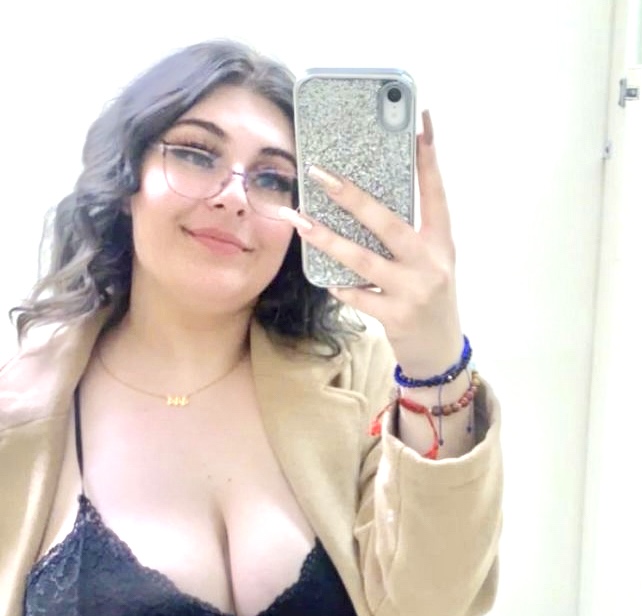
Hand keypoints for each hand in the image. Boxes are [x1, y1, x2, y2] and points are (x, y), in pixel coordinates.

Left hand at [280, 109, 461, 367]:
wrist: (440, 351)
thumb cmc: (429, 297)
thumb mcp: (431, 262)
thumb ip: (409, 236)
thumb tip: (365, 204)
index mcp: (441, 242)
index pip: (435, 192)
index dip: (429, 158)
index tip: (420, 122)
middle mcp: (430, 262)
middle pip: (387, 222)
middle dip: (352, 197)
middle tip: (320, 175)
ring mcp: (414, 290)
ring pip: (363, 259)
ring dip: (328, 239)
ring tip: (300, 220)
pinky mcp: (396, 316)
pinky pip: (358, 295)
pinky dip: (340, 285)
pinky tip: (325, 278)